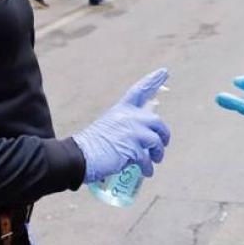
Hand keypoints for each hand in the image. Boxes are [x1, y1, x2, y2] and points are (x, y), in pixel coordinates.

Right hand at [73, 69, 170, 183]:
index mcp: (121, 109)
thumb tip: (141, 139)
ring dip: (158, 153)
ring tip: (155, 161)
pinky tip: (147, 172)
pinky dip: (148, 167)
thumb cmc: (92, 145)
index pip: (139, 90)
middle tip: (164, 144)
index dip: (152, 81)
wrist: (79, 156)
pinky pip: (147, 158)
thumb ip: (125, 127)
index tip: (164, 72)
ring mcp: (131, 132)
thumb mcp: (109, 126)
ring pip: (156, 140)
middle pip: (156, 121)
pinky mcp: (132, 148)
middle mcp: (128, 117)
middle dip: (164, 134)